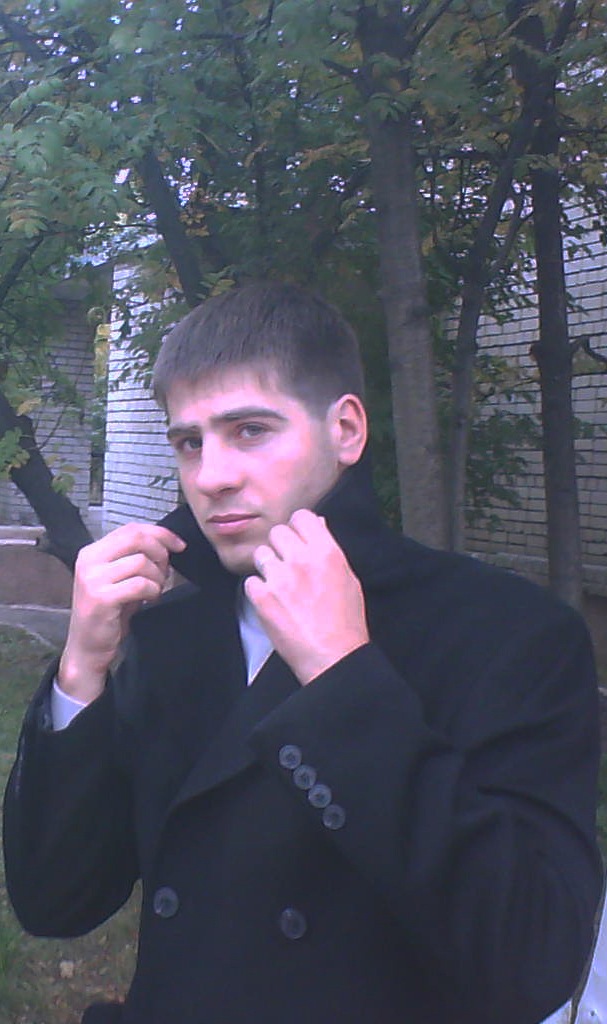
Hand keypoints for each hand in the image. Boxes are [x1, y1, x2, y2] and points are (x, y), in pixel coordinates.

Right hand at [58, 524, 185, 703]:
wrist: (87, 647)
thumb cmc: (108, 613)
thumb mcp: (119, 579)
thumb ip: (134, 558)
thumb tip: (167, 544)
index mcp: (92, 551)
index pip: (131, 529)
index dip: (160, 533)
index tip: (179, 545)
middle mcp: (89, 560)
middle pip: (136, 538)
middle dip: (160, 552)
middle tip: (166, 571)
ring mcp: (93, 578)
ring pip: (141, 562)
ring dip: (157, 576)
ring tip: (155, 590)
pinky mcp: (101, 598)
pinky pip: (140, 584)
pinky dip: (152, 591)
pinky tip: (149, 600)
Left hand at [244, 509, 368, 685]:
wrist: (332, 657)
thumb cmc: (345, 622)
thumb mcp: (348, 578)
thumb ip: (328, 549)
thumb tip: (317, 524)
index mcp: (327, 551)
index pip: (301, 516)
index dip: (297, 528)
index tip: (297, 539)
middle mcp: (302, 559)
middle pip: (277, 532)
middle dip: (280, 547)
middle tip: (288, 566)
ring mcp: (280, 578)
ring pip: (261, 554)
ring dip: (267, 568)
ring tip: (280, 587)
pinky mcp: (263, 598)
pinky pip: (251, 581)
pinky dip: (259, 592)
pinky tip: (273, 604)